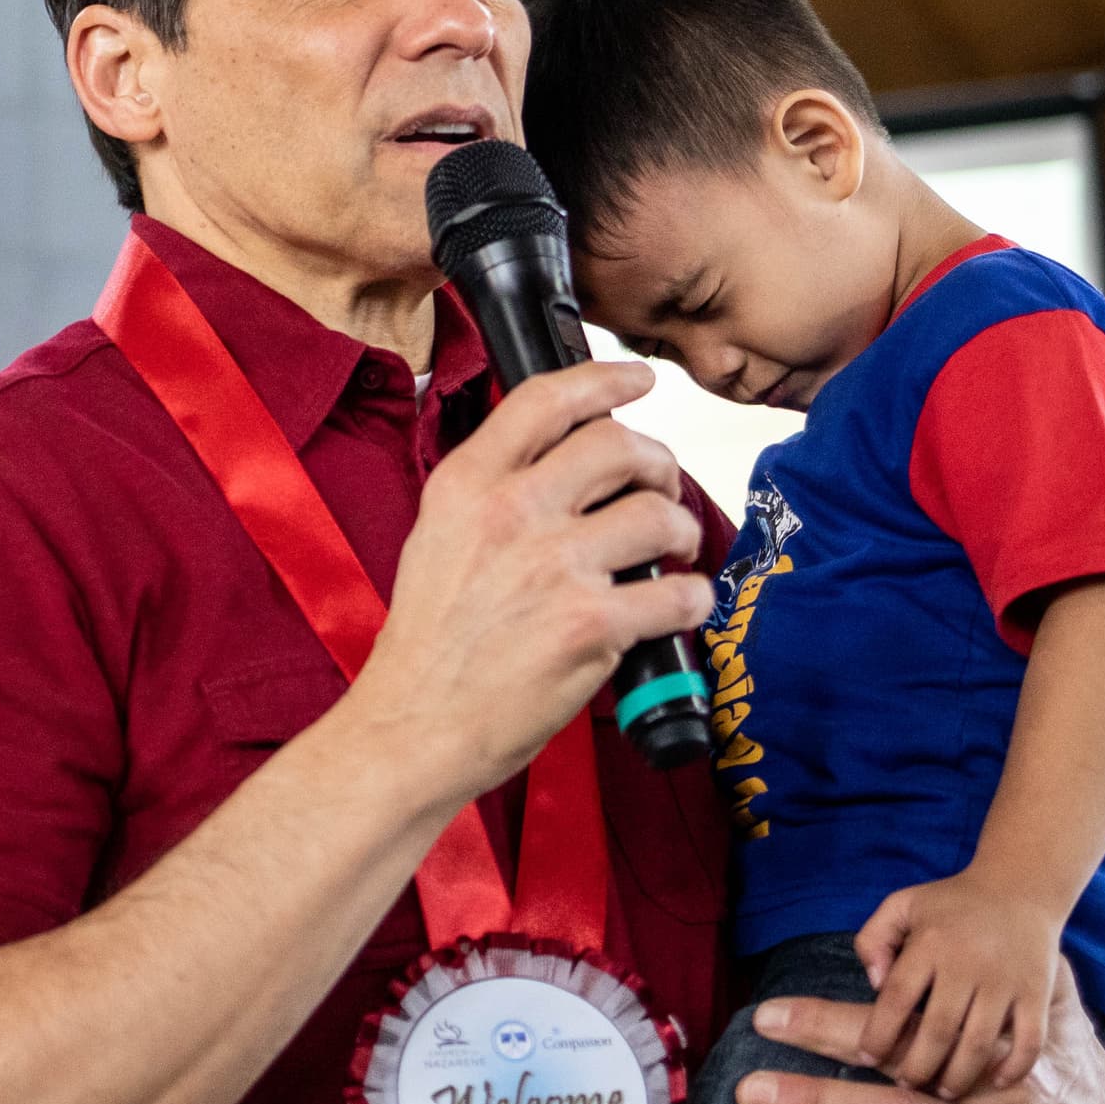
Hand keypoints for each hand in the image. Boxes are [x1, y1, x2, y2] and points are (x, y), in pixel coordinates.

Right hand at [354, 360, 704, 802]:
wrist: (413, 724)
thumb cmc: (428, 643)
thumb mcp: (437, 535)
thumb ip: (491, 490)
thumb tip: (561, 460)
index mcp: (467, 484)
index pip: (547, 399)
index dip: (605, 379)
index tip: (638, 379)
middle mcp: (512, 512)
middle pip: (618, 445)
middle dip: (657, 460)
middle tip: (661, 483)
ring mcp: (555, 567)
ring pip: (658, 513)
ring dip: (680, 529)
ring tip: (673, 549)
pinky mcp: (591, 625)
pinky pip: (677, 592)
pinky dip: (691, 598)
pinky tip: (679, 605)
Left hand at [854, 871, 1063, 1095]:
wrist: (1021, 886)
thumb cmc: (953, 903)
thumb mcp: (903, 905)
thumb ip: (874, 939)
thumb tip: (874, 984)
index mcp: (931, 943)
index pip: (897, 998)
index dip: (879, 1034)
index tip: (869, 1058)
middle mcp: (968, 963)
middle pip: (938, 1030)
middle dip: (918, 1067)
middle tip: (908, 1084)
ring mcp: (1006, 981)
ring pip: (980, 1043)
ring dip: (959, 1076)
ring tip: (943, 1091)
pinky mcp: (1037, 992)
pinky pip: (1029, 1040)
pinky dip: (1014, 1067)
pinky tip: (996, 1081)